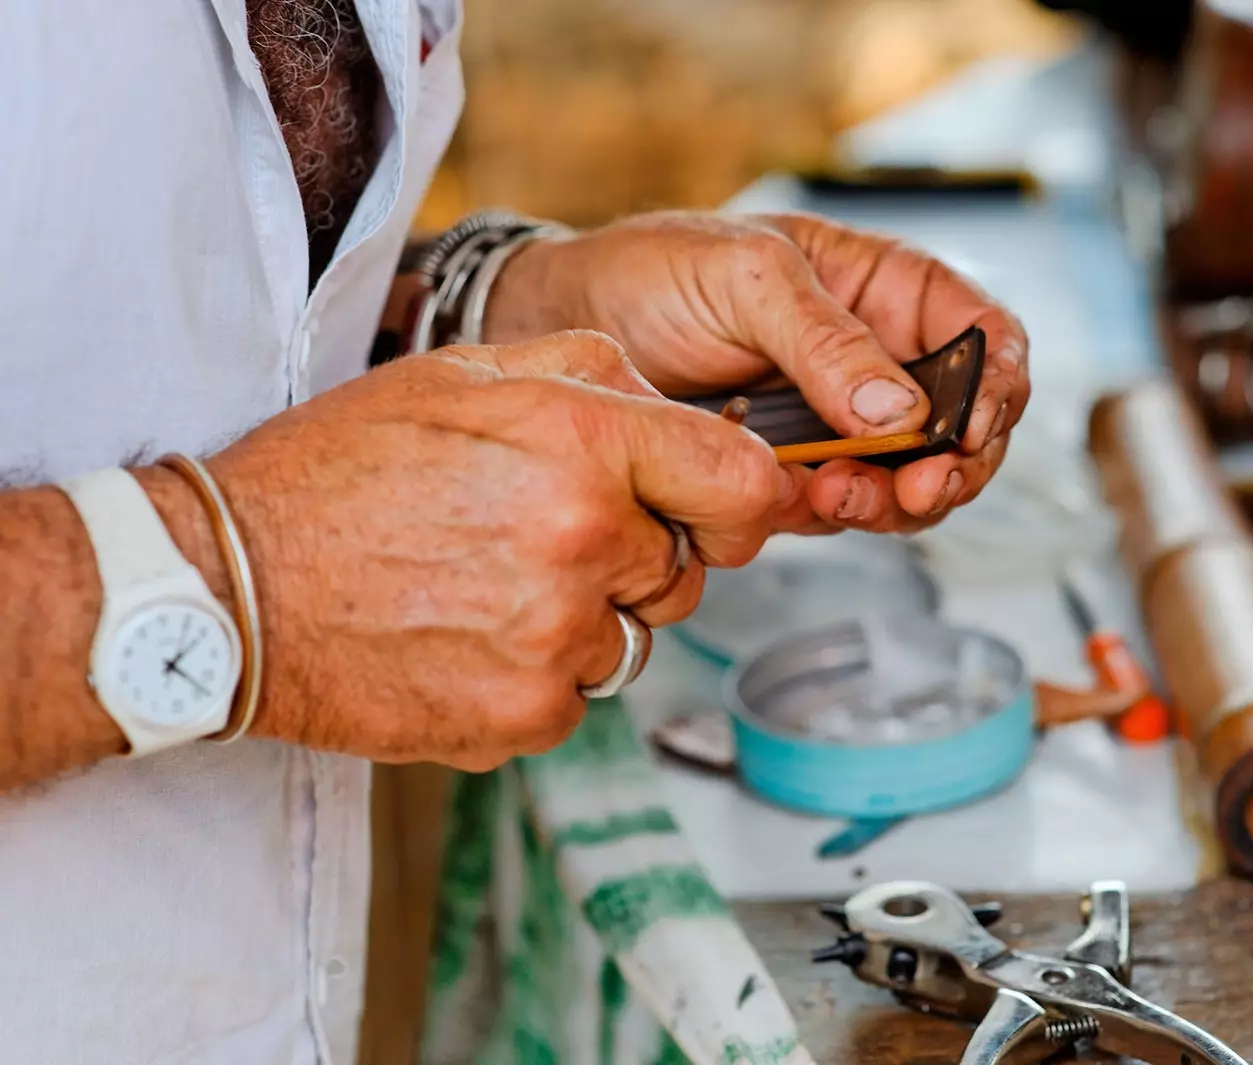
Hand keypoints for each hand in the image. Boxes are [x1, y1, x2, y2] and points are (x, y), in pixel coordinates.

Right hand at [206, 331, 787, 770]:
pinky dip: (535, 679)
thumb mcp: (466, 374)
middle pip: (685, 572)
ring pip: (630, 641)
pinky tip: (463, 640)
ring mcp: (556, 640)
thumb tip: (676, 411)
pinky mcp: (525, 716)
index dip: (734, 503)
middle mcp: (582, 543)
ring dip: (582, 622)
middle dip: (637, 560)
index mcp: (580, 443)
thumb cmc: (340, 471)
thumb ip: (592, 374)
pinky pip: (576, 699)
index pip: (742, 485)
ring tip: (483, 588)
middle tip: (541, 541)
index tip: (709, 515)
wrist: (232, 588)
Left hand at [482, 211, 1029, 533]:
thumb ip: (827, 342)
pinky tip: (797, 498)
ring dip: (893, 501)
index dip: (999, 385)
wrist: (568, 326)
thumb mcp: (747, 279)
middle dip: (953, 464)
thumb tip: (902, 412)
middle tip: (917, 488)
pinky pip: (845, 509)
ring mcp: (840, 424)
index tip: (972, 428)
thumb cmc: (656, 271)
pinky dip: (835, 516)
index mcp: (884, 290)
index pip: (983, 335)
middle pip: (965, 426)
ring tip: (836, 493)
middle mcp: (877, 361)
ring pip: (913, 481)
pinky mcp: (797, 474)